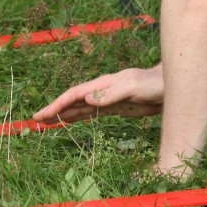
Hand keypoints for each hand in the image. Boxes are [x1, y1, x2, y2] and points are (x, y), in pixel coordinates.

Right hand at [33, 66, 165, 124]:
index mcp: (103, 84)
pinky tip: (69, 121)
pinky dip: (78, 117)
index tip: (41, 115)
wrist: (171, 87)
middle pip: (73, 101)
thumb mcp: (134, 87)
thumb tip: (87, 99)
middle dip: (54, 110)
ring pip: (80, 107)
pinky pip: (91, 113)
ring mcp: (108, 99)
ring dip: (63, 114)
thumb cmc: (155, 84)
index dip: (57, 104)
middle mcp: (102, 90)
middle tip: (35, 121)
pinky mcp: (116, 108)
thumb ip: (111, 93)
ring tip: (46, 122)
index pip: (75, 94)